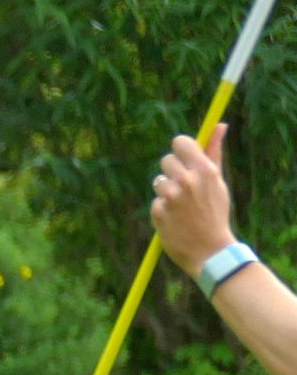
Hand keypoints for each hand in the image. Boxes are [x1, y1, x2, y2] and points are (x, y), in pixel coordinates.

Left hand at [153, 125, 235, 276]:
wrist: (209, 250)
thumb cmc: (215, 212)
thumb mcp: (218, 181)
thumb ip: (213, 153)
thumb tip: (219, 125)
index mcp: (204, 170)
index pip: (180, 142)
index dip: (180, 148)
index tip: (183, 157)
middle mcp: (186, 180)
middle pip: (166, 159)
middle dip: (173, 171)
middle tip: (185, 188)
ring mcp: (170, 196)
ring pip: (158, 181)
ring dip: (166, 191)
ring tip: (182, 206)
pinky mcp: (157, 211)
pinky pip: (155, 201)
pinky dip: (162, 208)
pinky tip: (175, 219)